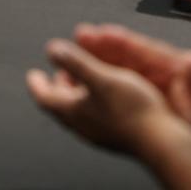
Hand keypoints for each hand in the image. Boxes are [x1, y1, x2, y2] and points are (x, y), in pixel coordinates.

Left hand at [26, 36, 176, 153]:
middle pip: (61, 104)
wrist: (157, 140)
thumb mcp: (101, 77)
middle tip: (60, 72)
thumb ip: (76, 62)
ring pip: (78, 110)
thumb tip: (52, 49)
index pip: (45, 98)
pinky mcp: (113, 134)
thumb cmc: (130, 109)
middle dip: (59, 85)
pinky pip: (93, 116)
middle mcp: (81, 124)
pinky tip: (105, 96)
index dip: (37, 84)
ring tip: (82, 79)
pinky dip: (92, 101)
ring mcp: (97, 132)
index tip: (33, 74)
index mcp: (72, 111)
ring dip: (76, 92)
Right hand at [72, 23, 190, 122]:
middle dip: (104, 44)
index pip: (145, 49)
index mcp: (174, 66)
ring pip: (120, 68)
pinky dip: (103, 81)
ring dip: (99, 59)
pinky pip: (121, 87)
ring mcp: (152, 83)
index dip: (124, 41)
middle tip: (81, 33)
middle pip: (128, 54)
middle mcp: (161, 71)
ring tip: (75, 53)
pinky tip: (84, 83)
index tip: (103, 32)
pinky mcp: (146, 98)